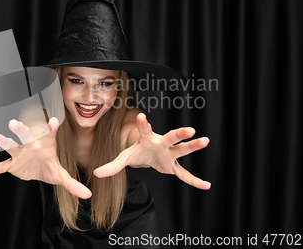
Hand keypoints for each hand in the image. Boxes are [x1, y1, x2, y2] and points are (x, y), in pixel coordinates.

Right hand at [0, 117, 91, 198]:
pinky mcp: (11, 165)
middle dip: (20, 129)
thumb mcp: (61, 176)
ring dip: (4, 141)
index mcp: (46, 145)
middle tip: (14, 123)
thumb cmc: (49, 167)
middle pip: (26, 135)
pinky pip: (0, 167)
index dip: (51, 128)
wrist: (37, 171)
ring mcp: (20, 154)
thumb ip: (73, 184)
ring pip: (11, 146)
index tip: (54, 121)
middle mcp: (31, 145)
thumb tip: (88, 194)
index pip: (49, 134)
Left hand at [93, 113, 210, 189]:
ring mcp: (169, 155)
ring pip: (182, 150)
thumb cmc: (137, 153)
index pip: (144, 130)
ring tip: (205, 140)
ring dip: (193, 146)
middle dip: (180, 134)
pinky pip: (184, 175)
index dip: (143, 124)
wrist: (147, 156)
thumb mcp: (123, 158)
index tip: (141, 115)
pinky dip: (194, 181)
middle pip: (170, 138)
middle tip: (190, 129)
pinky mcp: (173, 167)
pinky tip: (206, 186)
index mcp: (147, 140)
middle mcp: (161, 144)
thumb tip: (96, 174)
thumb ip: (112, 166)